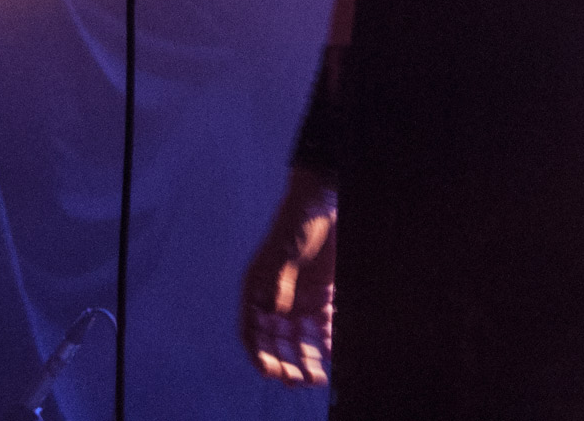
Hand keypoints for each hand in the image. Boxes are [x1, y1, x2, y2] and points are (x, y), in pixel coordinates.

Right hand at [239, 169, 336, 385]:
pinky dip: (326, 342)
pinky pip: (322, 327)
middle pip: (276, 342)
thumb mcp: (286, 252)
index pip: (252, 330)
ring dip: (305, 360)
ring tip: (315, 378)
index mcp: (257, 290)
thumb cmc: (297, 224)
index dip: (258, 353)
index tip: (269, 371)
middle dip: (284, 363)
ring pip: (299, 340)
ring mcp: (299, 299)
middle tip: (296, 381)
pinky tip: (331, 356)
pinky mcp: (321, 296)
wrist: (323, 204)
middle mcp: (276, 300)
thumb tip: (276, 313)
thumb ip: (281, 282)